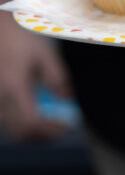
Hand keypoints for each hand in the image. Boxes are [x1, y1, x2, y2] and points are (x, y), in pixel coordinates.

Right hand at [0, 12, 72, 139]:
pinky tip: (36, 112)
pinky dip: (22, 123)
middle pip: (20, 132)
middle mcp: (1, 98)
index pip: (31, 121)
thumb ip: (57, 77)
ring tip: (50, 121)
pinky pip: (7, 120)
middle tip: (60, 128)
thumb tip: (68, 99)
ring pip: (12, 129)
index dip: (49, 129)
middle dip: (42, 135)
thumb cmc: (20, 39)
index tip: (65, 126)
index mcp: (14, 87)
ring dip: (32, 131)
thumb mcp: (44, 53)